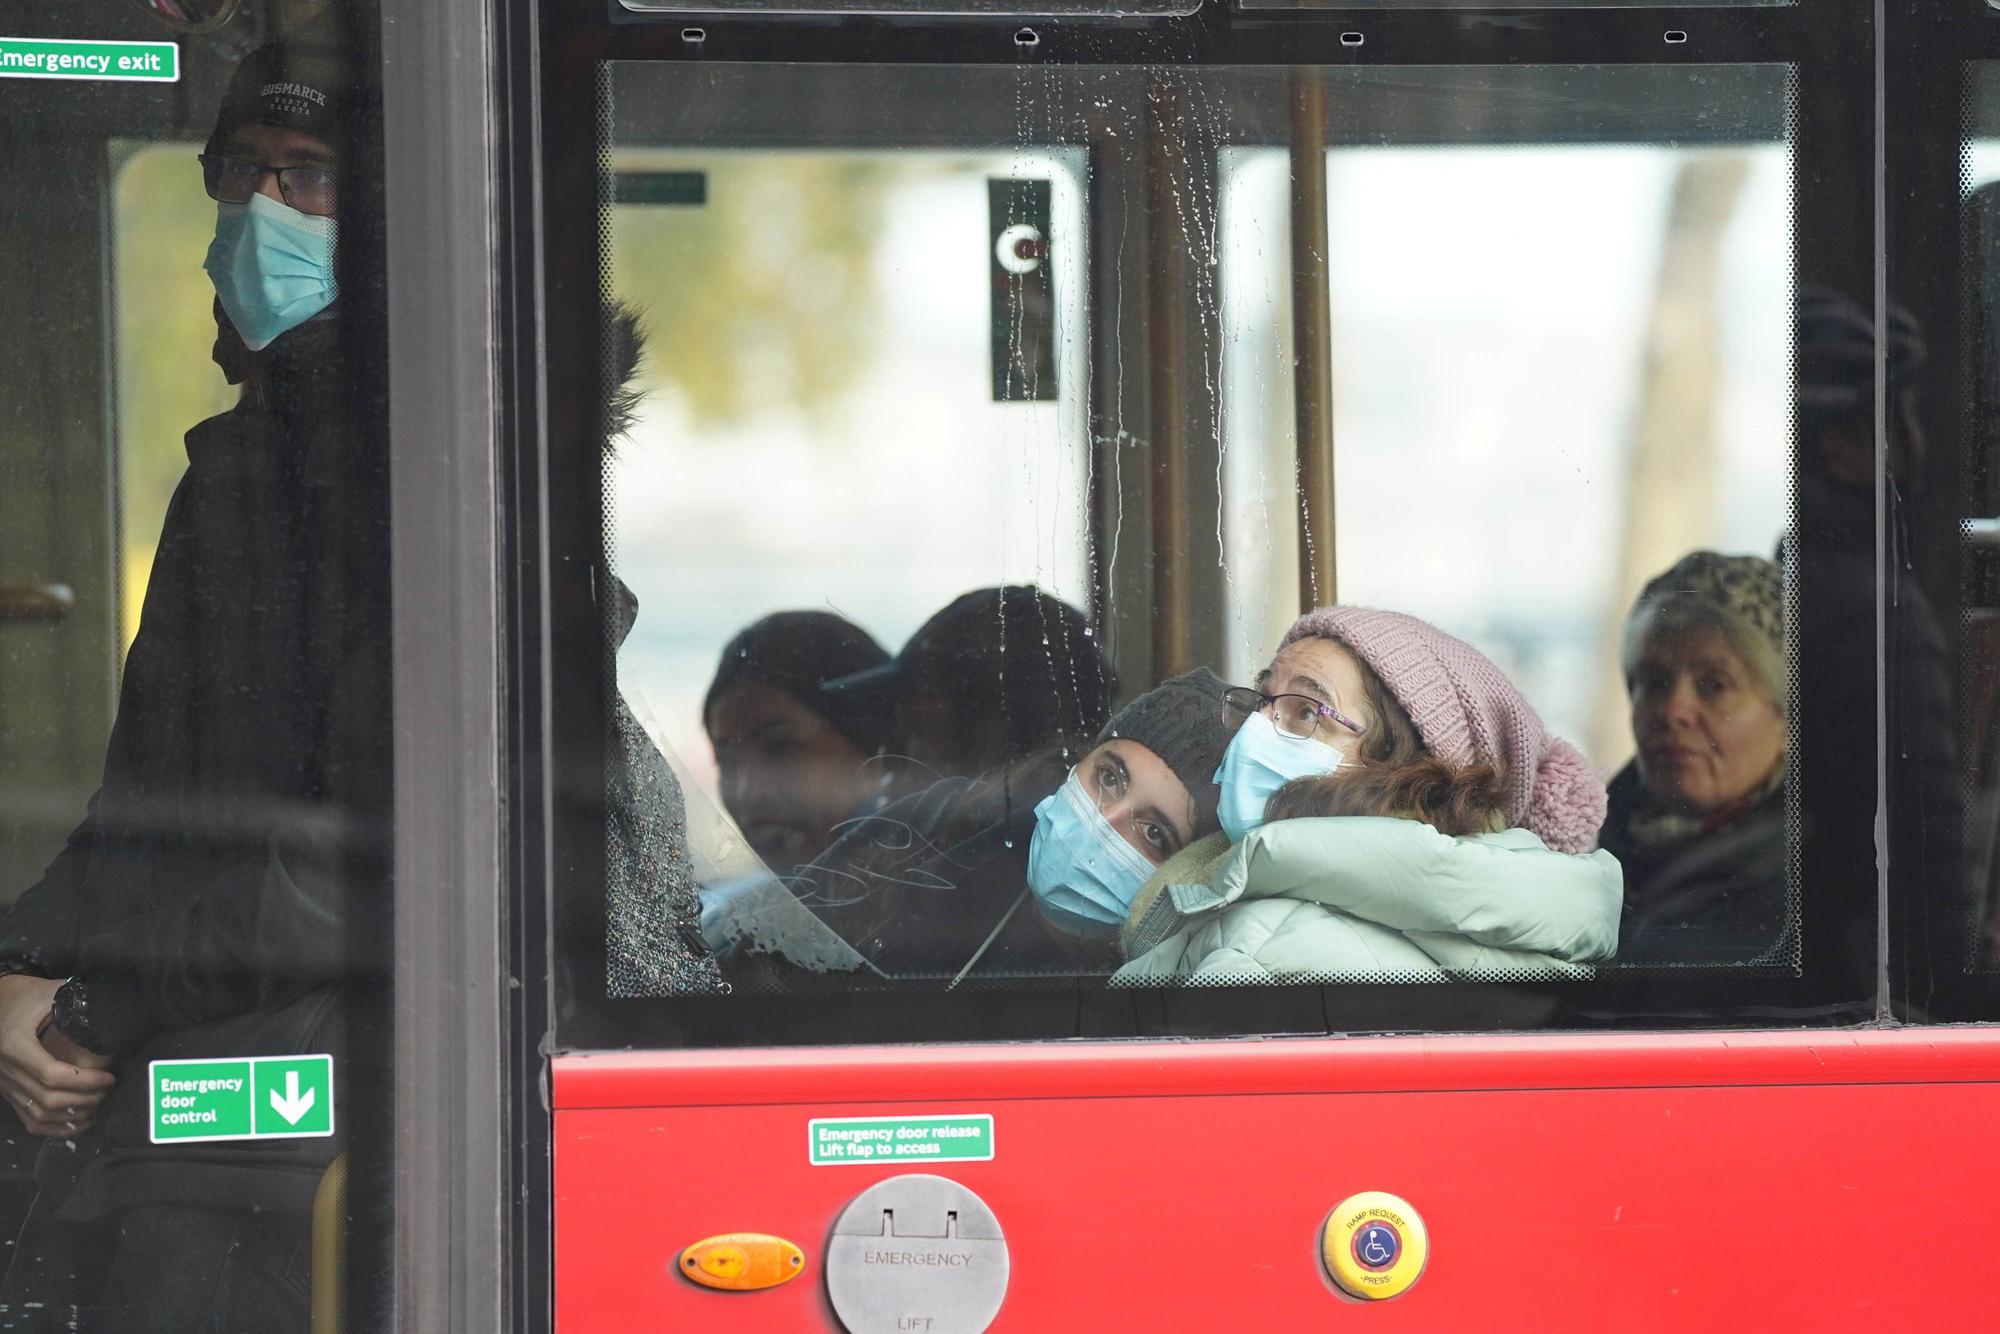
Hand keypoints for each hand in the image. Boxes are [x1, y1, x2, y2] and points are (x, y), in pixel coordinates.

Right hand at [0, 975, 113, 1136]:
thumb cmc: (28, 996)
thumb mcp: (51, 993)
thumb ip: (77, 1003)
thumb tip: (113, 1011)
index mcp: (16, 1044)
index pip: (53, 1075)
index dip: (86, 1081)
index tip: (110, 1077)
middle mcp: (6, 1069)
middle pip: (49, 1099)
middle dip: (85, 1099)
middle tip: (109, 1090)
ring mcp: (6, 1084)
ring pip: (39, 1115)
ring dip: (72, 1116)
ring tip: (99, 1105)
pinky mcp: (9, 1093)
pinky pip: (29, 1120)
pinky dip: (55, 1127)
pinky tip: (80, 1121)